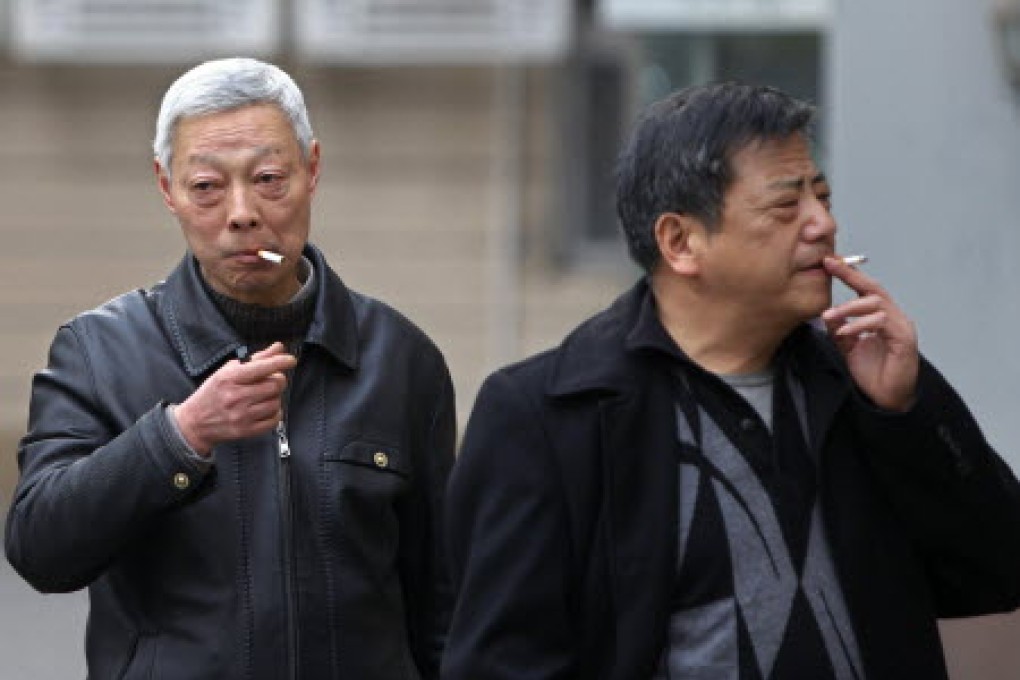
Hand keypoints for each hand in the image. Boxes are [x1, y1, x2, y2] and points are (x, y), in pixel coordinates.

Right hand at [175, 342, 297, 454]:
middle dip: (278, 380)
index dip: (281, 362)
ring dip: (275, 397)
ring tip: (264, 396)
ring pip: (276, 402)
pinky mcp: (246, 431)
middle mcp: (236, 396)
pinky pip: (274, 420)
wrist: (194, 423)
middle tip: (271, 381)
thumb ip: (256, 359)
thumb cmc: (213, 393)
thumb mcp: (228, 371)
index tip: (291, 360)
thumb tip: (279, 347)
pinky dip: (275, 413)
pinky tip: (265, 409)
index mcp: (230, 378)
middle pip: (275, 385)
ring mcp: (242, 415)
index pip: (263, 367)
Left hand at [820, 256, 918, 411]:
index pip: (866, 289)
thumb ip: (840, 329)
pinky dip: (860, 324)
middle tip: (830, 268)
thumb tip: (829, 313)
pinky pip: (882, 322)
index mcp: (882, 317)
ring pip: (876, 304)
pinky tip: (845, 332)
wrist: (887, 400)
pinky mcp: (904, 340)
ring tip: (829, 315)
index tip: (830, 261)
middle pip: (874, 289)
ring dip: (849, 308)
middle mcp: (894, 318)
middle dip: (851, 276)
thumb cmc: (873, 374)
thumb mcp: (849, 347)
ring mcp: (901, 327)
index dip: (850, 274)